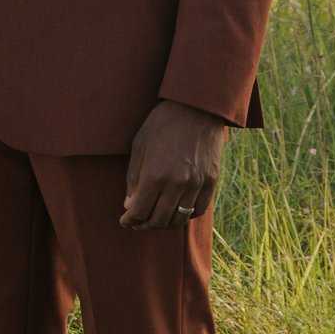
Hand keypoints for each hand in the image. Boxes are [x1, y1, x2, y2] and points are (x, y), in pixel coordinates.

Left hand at [120, 102, 226, 233]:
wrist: (196, 108)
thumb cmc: (162, 124)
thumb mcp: (139, 147)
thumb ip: (133, 179)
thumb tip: (129, 206)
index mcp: (155, 176)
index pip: (139, 211)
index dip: (129, 220)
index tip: (124, 220)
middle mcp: (177, 184)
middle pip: (159, 220)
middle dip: (144, 225)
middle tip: (137, 222)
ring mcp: (196, 184)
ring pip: (179, 218)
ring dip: (164, 223)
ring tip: (155, 218)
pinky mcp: (210, 181)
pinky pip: (198, 210)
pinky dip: (185, 215)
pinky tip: (176, 210)